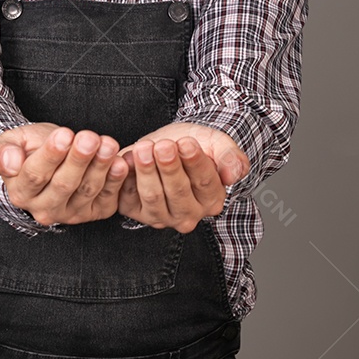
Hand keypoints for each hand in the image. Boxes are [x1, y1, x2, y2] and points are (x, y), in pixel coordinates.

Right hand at [0, 123, 128, 225]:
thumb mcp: (11, 142)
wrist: (49, 159)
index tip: (64, 134)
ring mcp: (70, 214)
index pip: (35, 175)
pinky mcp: (93, 212)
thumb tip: (10, 163)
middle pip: (63, 185)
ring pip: (87, 191)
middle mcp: (44, 209)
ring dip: (100, 166)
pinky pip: (107, 198)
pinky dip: (115, 181)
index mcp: (21, 192)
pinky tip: (120, 162)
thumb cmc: (30, 149)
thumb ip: (2, 152)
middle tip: (89, 138)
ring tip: (107, 144)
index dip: (51, 155)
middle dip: (78, 159)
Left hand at [117, 124, 249, 232]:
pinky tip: (126, 158)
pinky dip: (125, 177)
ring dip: (147, 171)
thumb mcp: (217, 143)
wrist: (166, 144)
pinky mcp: (134, 210)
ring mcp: (160, 216)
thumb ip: (231, 157)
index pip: (205, 184)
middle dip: (169, 167)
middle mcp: (187, 215)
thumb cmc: (193, 144)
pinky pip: (127, 196)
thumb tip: (233, 176)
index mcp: (212, 200)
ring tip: (144, 147)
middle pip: (178, 192)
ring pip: (153, 196)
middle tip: (163, 145)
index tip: (187, 143)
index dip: (195, 162)